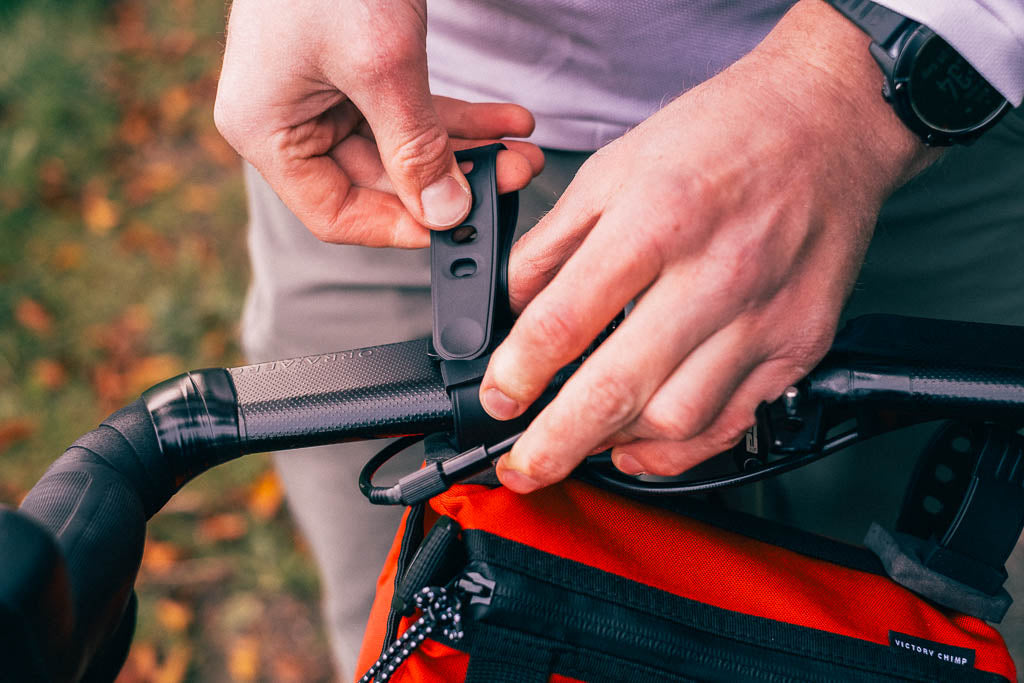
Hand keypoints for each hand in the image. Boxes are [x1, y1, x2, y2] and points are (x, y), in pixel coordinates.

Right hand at [214, 0, 542, 247]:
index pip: (334, 212)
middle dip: (453, 177)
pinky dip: (456, 115)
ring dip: (465, 148)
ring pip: (401, 146)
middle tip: (515, 173)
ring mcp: (320, 90)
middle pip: (377, 179)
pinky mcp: (351, 66)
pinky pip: (406, 108)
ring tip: (523, 149)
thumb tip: (446, 212)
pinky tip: (505, 120)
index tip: (458, 225)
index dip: (399, 227)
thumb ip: (415, 147)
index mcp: (266, 129)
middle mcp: (287, 117)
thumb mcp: (382, 66)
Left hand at [479, 0, 941, 492]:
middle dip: (552, 444)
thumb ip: (554, 243)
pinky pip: (732, 424)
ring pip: (674, 421)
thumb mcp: (614, 169)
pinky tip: (643, 446)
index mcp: (656, 221)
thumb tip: (508, 306)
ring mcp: (763, 318)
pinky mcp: (798, 345)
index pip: (564, 322)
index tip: (497, 399)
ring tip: (582, 441)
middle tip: (521, 468)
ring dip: (614, 446)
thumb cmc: (724, 135)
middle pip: (616, 390)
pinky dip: (678, 450)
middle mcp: (714, 275)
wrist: (829, 121)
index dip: (515, 374)